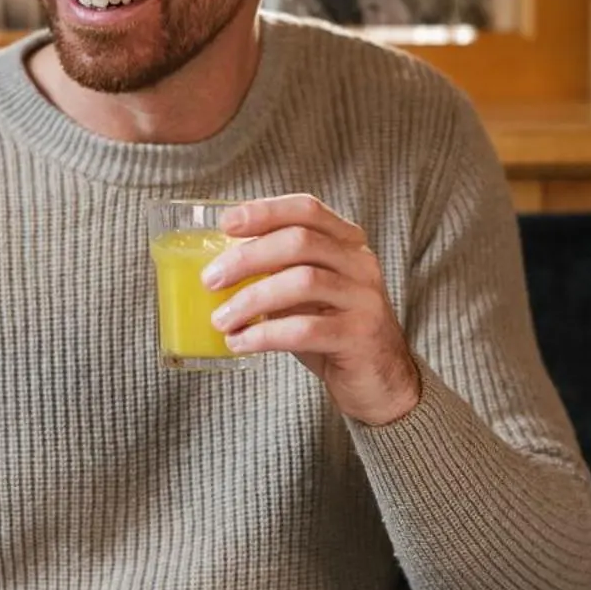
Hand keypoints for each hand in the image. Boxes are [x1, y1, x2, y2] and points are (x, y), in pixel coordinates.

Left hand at [203, 194, 421, 425]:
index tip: (226, 225)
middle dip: (247, 258)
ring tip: (220, 319)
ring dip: (252, 299)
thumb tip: (217, 268)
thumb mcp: (305, 294)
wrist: (380, 380)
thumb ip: (275, 273)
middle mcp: (360, 263)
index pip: (307, 210)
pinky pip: (306, 329)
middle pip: (300, 241)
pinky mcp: (359, 336)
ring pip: (303, 282)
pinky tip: (241, 343)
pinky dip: (265, 334)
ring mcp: (363, 298)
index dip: (265, 211)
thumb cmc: (332, 330)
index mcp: (346, 242)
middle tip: (210, 280)